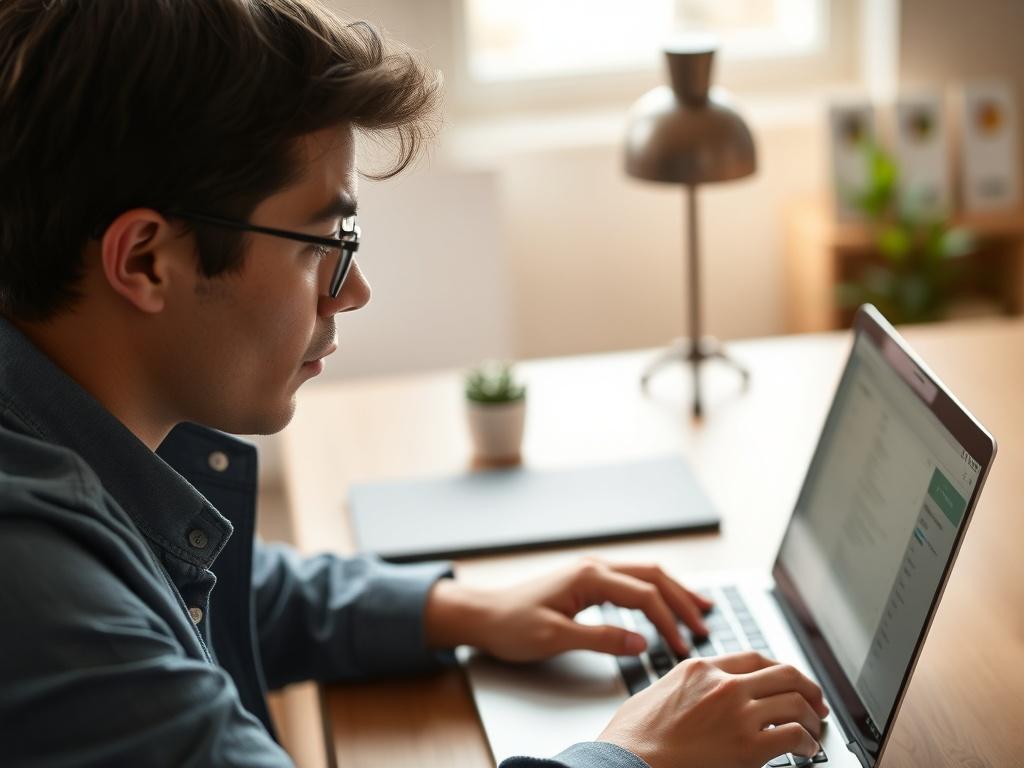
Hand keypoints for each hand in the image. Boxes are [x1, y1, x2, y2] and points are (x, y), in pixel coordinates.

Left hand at [423, 557, 712, 660]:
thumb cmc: (511, 625)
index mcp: (588, 576)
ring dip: (672, 590)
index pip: (643, 596)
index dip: (668, 622)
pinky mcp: (586, 579)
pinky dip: (653, 591)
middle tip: (705, 623)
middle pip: (652, 576)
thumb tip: (643, 642)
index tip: (684, 647)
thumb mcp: (554, 638)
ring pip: (643, 574)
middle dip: (681, 599)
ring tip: (699, 607)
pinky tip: (663, 603)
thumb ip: (600, 639)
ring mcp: (590, 570)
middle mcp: (593, 566)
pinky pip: (630, 580)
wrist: (482, 614)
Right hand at [598, 652, 828, 767]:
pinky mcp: (748, 747)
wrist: (625, 761)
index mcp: (700, 669)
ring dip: (810, 716)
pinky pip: (794, 735)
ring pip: (795, 702)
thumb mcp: (657, 693)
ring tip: (813, 727)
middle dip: (806, 687)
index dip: (778, 669)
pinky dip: (807, 742)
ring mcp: (738, 713)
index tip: (788, 680)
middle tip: (815, 701)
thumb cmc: (632, 738)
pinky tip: (806, 750)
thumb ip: (685, 688)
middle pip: (783, 673)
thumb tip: (698, 698)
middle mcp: (723, 685)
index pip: (754, 658)